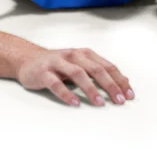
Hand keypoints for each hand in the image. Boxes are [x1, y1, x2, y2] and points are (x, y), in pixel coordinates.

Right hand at [16, 48, 133, 106]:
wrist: (28, 59)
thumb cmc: (57, 64)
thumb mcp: (80, 64)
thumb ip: (99, 71)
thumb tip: (124, 81)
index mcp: (84, 54)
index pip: (106, 66)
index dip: (119, 80)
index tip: (128, 94)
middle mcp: (73, 55)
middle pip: (95, 69)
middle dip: (110, 85)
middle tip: (119, 100)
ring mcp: (58, 62)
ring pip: (78, 74)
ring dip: (91, 89)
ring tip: (100, 103)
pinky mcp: (44, 72)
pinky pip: (56, 83)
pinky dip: (66, 94)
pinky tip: (75, 103)